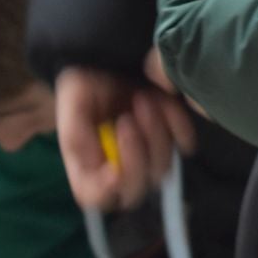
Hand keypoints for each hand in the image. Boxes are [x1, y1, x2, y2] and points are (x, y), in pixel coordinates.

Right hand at [56, 61, 196, 210]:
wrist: (109, 60)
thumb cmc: (85, 85)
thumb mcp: (73, 104)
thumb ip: (78, 135)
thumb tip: (102, 168)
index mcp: (89, 169)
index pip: (97, 197)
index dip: (107, 189)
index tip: (113, 168)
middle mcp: (121, 170)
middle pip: (135, 189)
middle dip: (135, 155)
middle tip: (127, 117)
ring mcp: (149, 156)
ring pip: (161, 167)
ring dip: (153, 132)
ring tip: (141, 98)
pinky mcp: (172, 138)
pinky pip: (184, 142)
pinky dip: (177, 123)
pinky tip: (162, 101)